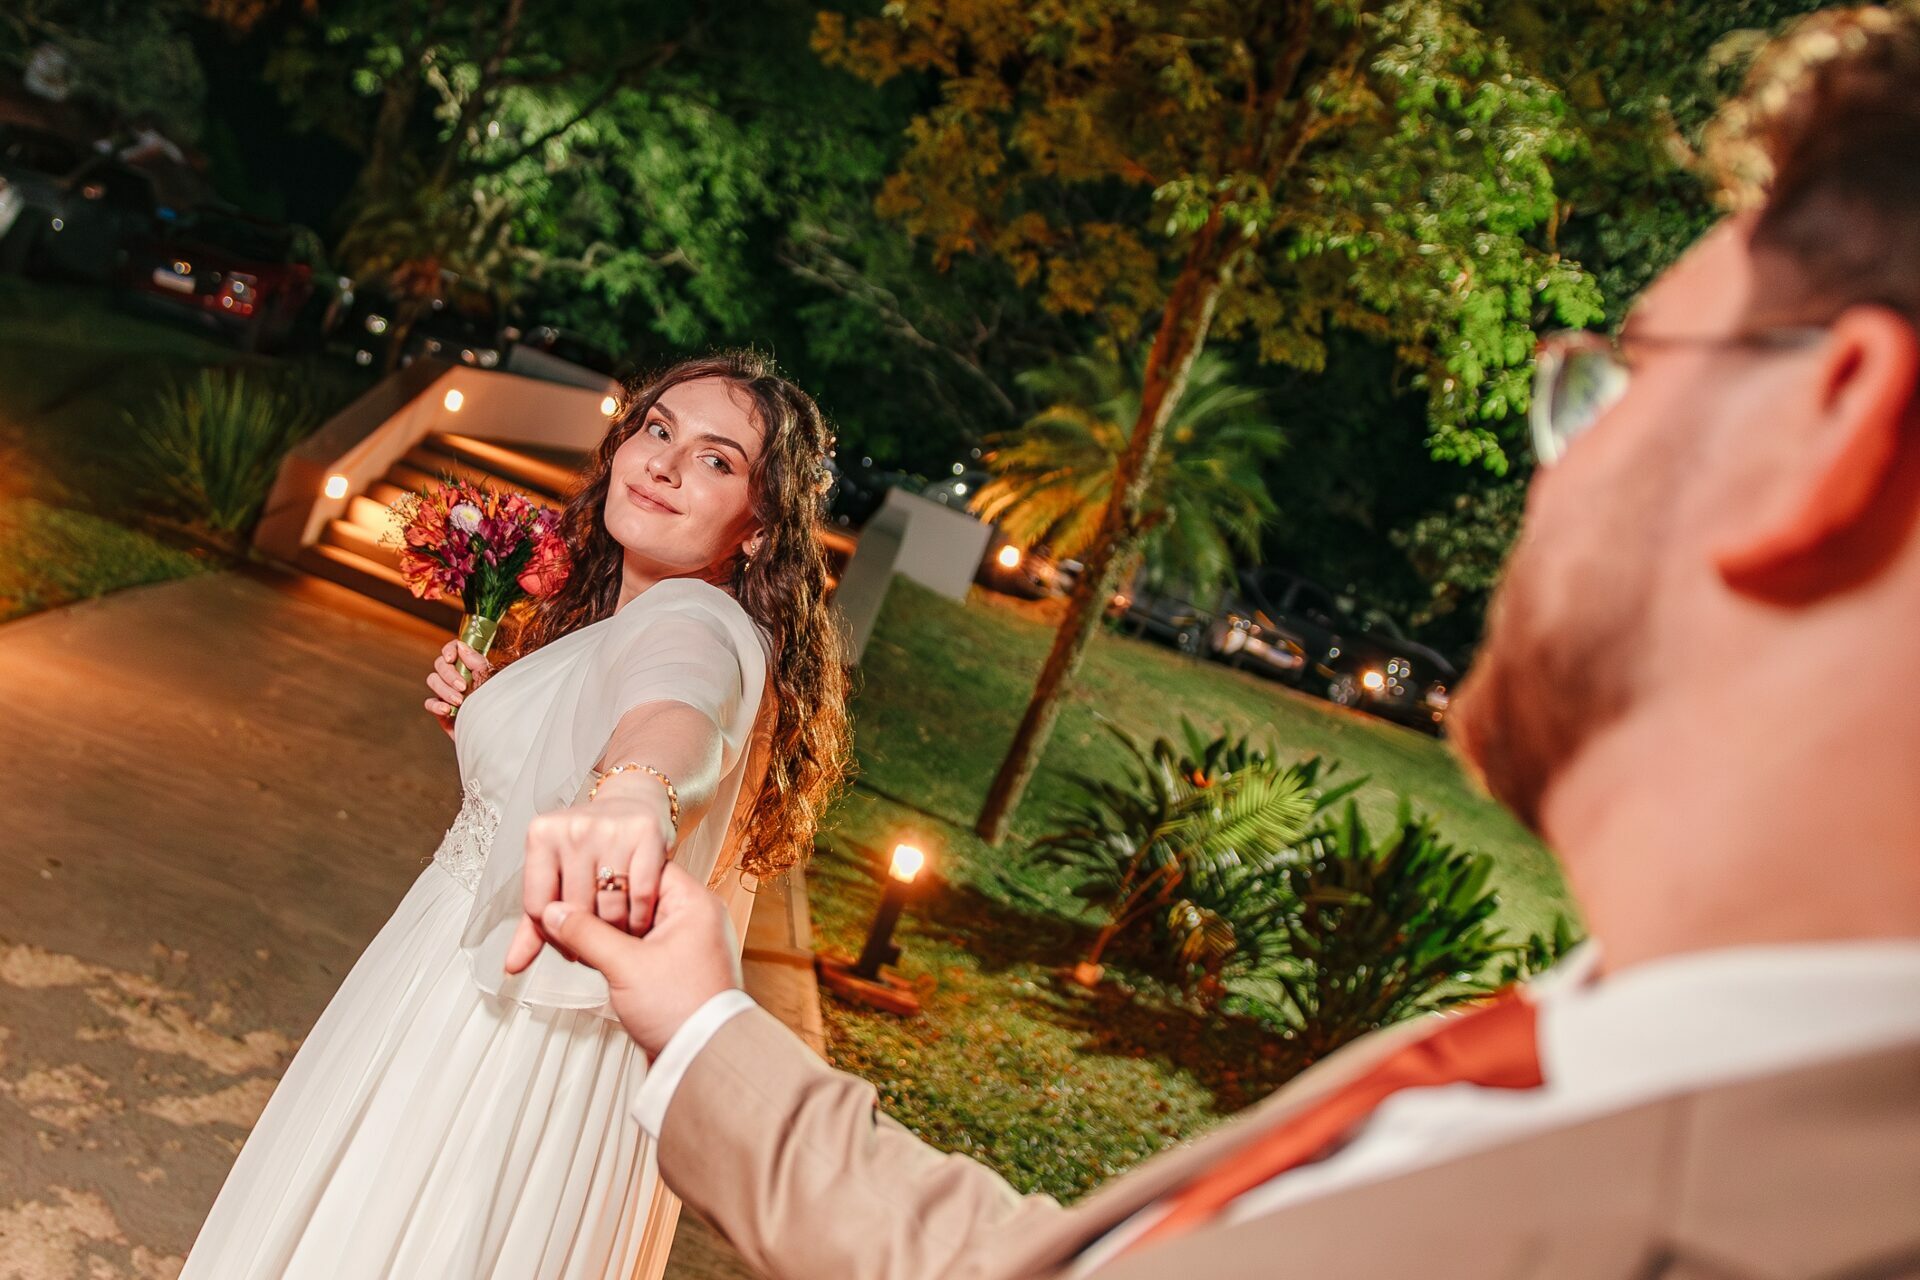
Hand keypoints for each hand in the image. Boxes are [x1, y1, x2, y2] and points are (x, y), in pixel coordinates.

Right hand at [424, 640, 491, 736]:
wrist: (497, 732)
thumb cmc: (499, 705)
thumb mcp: (491, 681)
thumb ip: (477, 663)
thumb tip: (461, 646)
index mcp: (470, 667)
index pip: (453, 650)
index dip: (449, 650)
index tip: (451, 658)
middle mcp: (457, 678)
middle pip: (439, 665)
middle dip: (449, 674)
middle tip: (463, 687)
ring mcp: (448, 693)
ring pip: (433, 680)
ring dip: (444, 689)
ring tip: (460, 701)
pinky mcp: (442, 710)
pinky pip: (429, 702)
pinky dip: (436, 705)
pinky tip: (448, 710)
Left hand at [502, 791, 672, 975]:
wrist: (632, 802)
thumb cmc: (588, 845)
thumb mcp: (555, 874)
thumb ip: (534, 923)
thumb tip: (511, 967)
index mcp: (541, 835)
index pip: (538, 907)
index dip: (555, 937)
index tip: (571, 947)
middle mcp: (573, 828)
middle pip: (575, 911)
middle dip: (588, 939)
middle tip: (599, 946)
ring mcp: (610, 828)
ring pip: (609, 907)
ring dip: (617, 934)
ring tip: (620, 936)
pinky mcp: (646, 833)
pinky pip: (642, 894)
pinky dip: (641, 917)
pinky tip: (639, 921)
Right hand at [537, 863, 742, 1056]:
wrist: (703, 1058)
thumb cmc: (684, 1012)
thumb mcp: (626, 966)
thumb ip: (586, 933)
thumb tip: (555, 912)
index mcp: (694, 904)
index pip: (644, 867)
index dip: (607, 875)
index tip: (576, 883)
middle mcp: (694, 919)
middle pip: (635, 895)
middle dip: (601, 906)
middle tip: (571, 913)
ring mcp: (685, 944)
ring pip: (634, 922)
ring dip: (606, 931)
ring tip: (579, 938)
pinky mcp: (674, 968)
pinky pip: (639, 946)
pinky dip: (616, 950)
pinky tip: (596, 958)